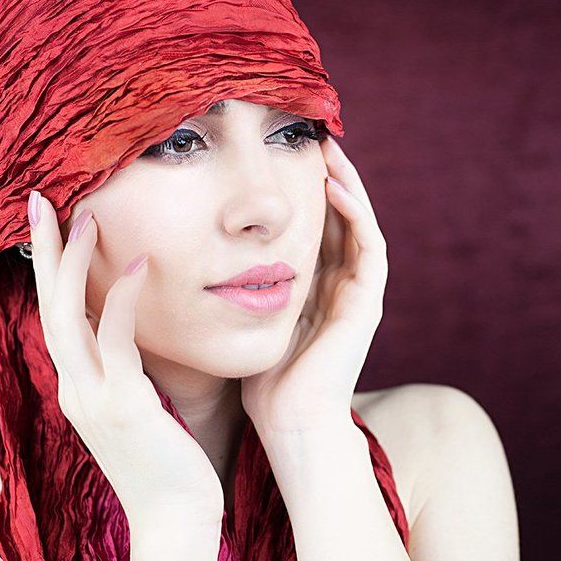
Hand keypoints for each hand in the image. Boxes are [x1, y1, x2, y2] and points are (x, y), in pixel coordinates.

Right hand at [28, 192, 224, 534]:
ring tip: (86, 215)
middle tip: (41, 200)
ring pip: (68, 317)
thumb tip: (134, 339)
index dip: (50, 270)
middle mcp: (75, 389)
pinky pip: (115, 339)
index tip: (52, 225)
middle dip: (44, 252)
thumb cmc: (168, 466)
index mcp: (79, 389)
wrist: (176, 522)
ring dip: (73, 263)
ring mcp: (93, 398)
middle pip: (48, 307)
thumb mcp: (139, 411)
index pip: (56, 318)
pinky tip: (137, 263)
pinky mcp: (123, 404)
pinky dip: (122, 298)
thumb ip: (128, 374)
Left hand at [241, 136, 387, 442]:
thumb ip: (232, 291)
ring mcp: (358, 293)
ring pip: (358, 222)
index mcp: (313, 288)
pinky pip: (370, 247)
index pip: (312, 226)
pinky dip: (356, 215)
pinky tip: (334, 187)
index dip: (299, 191)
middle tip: (306, 135)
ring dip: (345, 183)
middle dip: (325, 175)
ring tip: (326, 146)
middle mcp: (339, 285)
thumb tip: (190, 258)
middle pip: (337, 216)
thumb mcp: (242, 323)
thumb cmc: (262, 383)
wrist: (291, 426)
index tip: (277, 156)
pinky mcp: (368, 303)